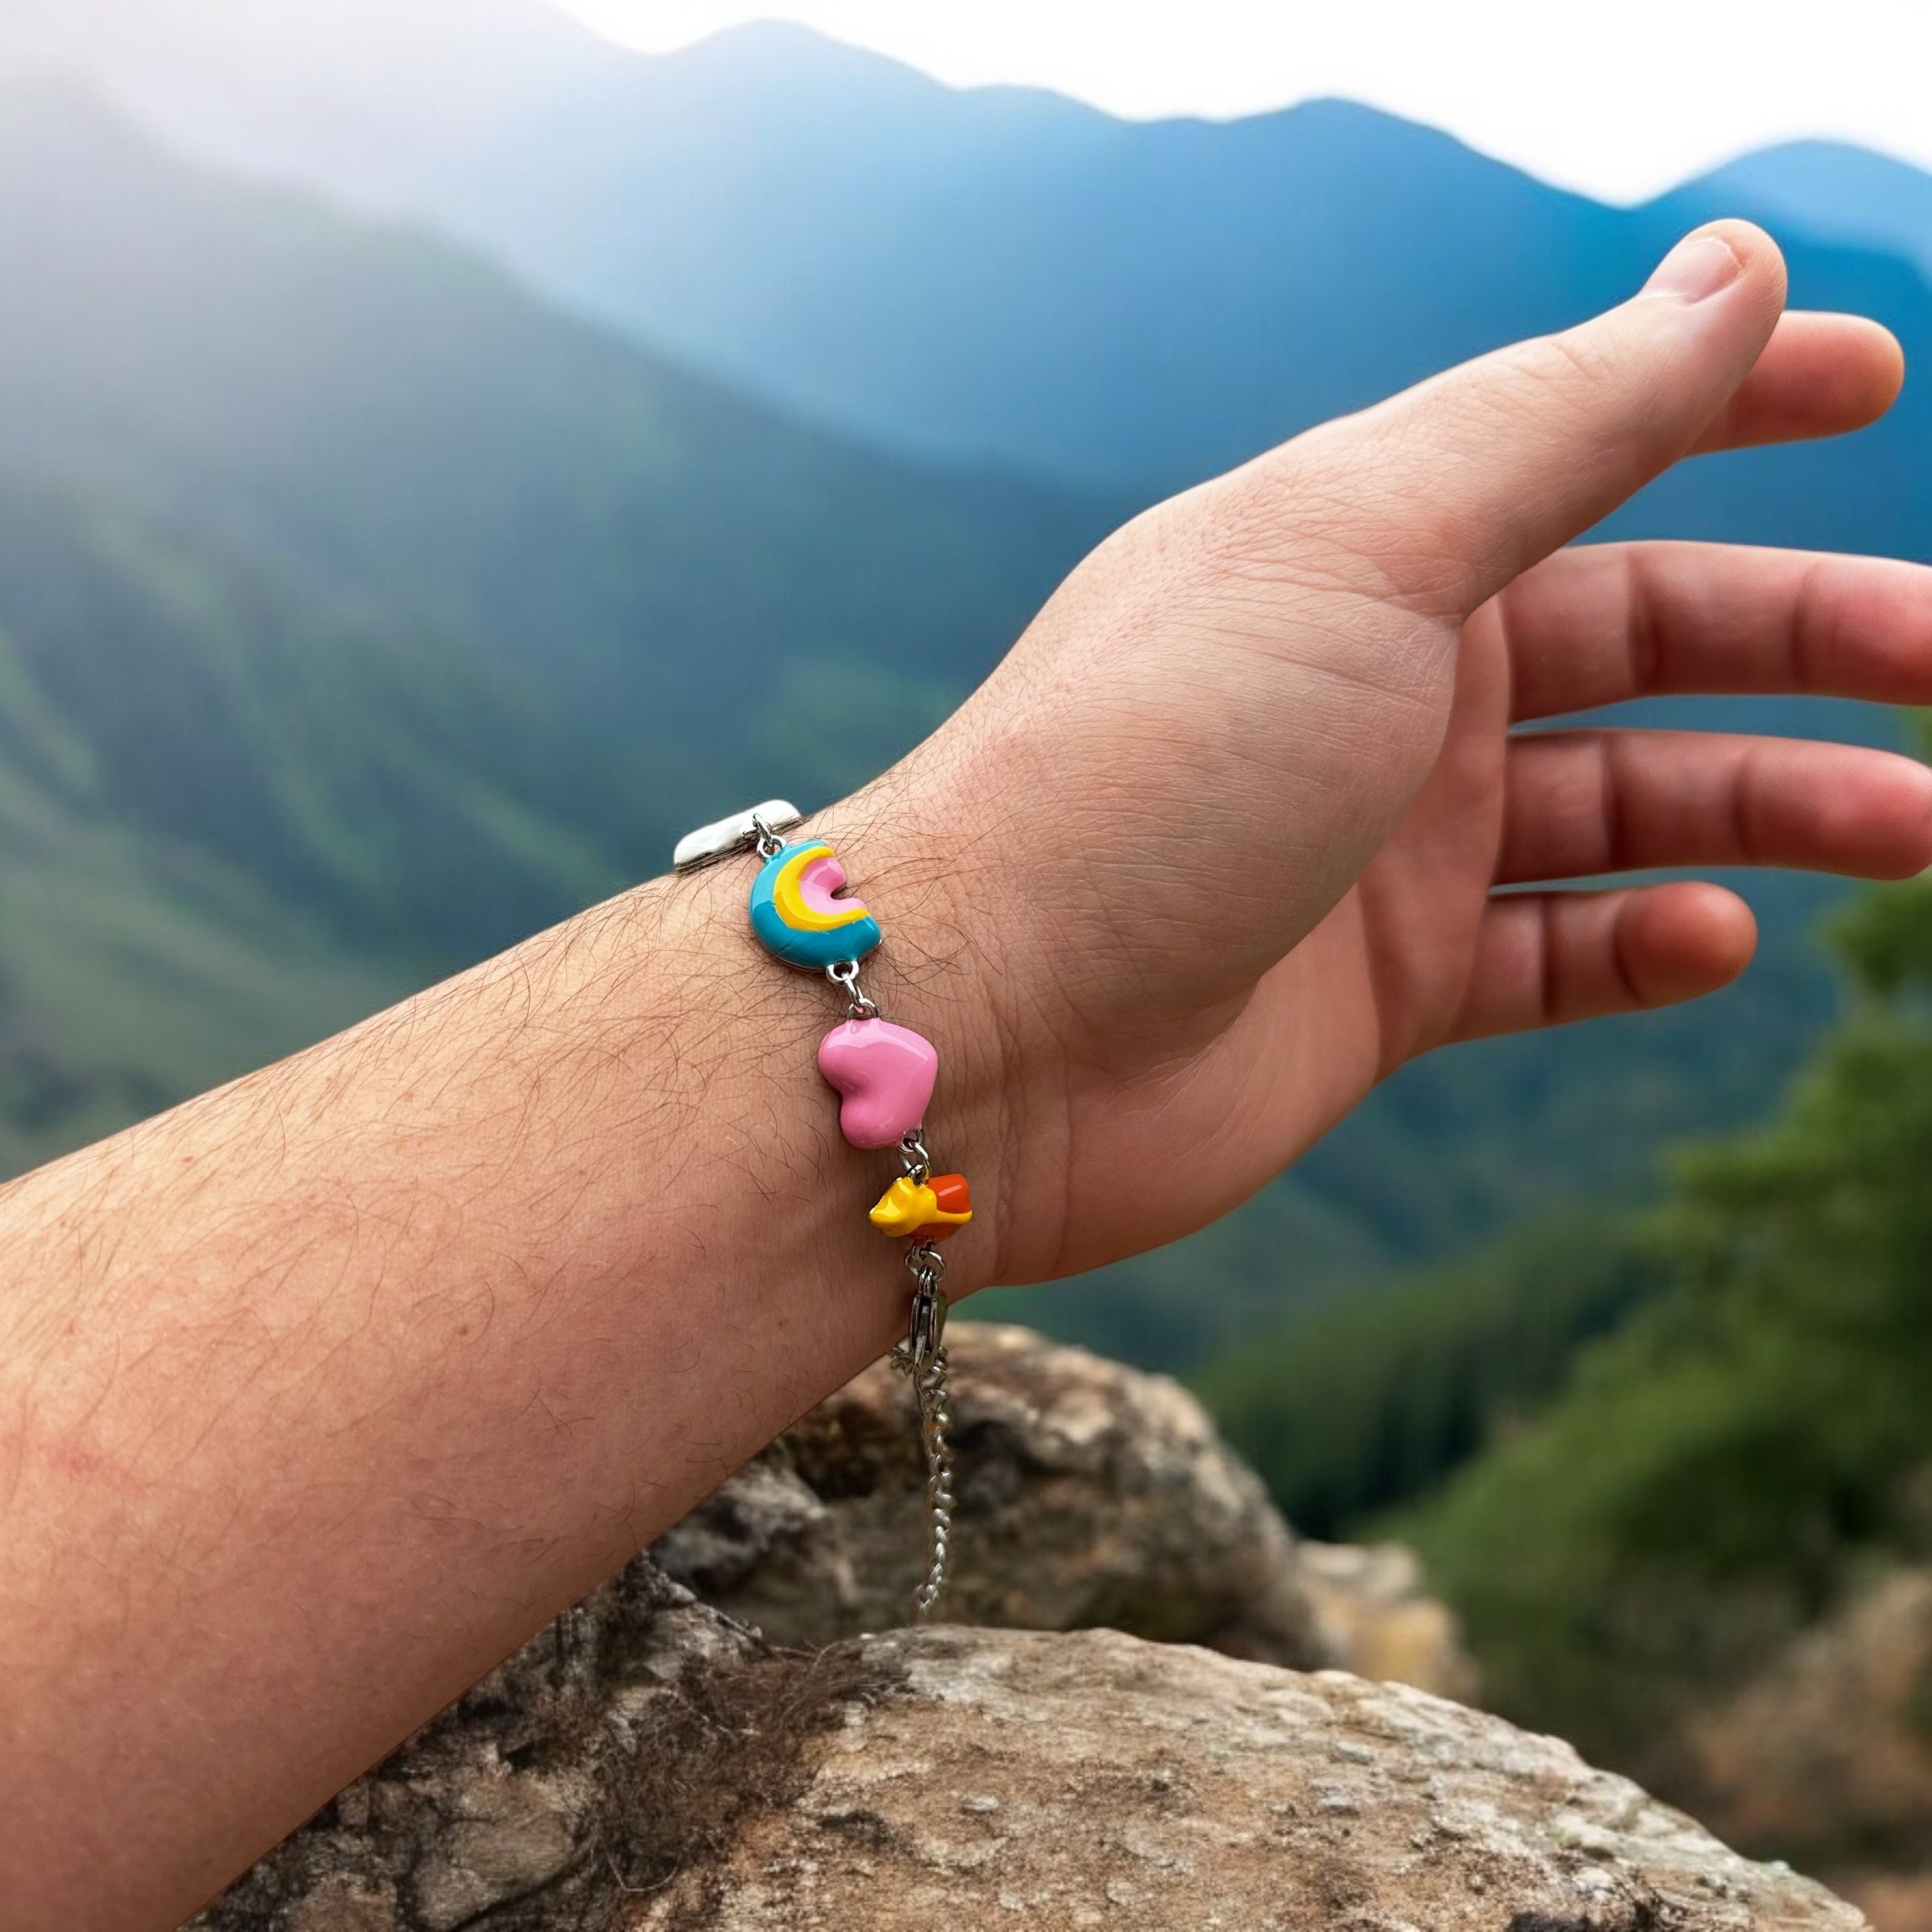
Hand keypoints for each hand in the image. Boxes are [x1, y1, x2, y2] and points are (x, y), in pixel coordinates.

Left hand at [890, 223, 1931, 1284]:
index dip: (1725, 399)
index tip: (1876, 377)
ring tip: (1913, 823)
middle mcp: (1369, 685)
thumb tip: (1734, 269)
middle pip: (1632, 638)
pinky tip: (1712, 939)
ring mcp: (1374, 846)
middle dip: (1805, 642)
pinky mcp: (1373, 991)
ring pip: (1619, 809)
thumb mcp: (1366, 549)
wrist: (989, 1026)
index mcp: (1354, 546)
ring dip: (1769, 808)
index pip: (1573, 441)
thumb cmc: (1153, 765)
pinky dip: (1643, 945)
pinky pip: (1550, 957)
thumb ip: (1562, 418)